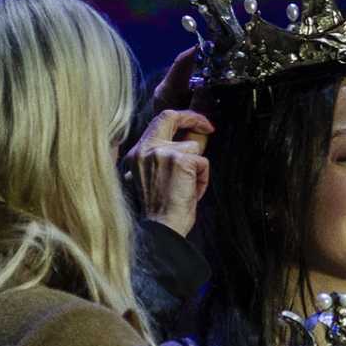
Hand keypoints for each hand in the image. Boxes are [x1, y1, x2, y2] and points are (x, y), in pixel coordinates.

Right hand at [124, 78, 213, 237]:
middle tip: (208, 127)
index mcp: (137, 154)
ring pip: (194, 148)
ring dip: (198, 169)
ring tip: (188, 189)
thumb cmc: (159, 210)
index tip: (193, 122)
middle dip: (194, 118)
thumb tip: (188, 140)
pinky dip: (203, 179)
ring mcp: (163, 152)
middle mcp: (146, 149)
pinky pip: (203, 163)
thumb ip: (161, 157)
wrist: (160, 228)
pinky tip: (191, 193)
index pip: (158, 121)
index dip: (179, 117)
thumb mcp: (151, 178)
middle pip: (172, 117)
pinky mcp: (181, 160)